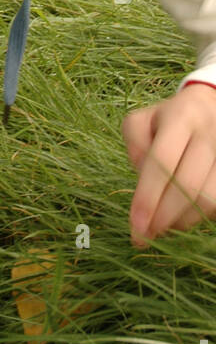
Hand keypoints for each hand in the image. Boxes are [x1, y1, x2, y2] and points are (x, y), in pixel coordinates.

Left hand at [122, 83, 215, 244]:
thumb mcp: (142, 121)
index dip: (149, 196)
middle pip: (187, 185)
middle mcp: (210, 133)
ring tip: (162, 223)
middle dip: (164, 216)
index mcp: (181, 116)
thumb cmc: (167, 120)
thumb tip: (143, 182)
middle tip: (146, 234)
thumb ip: (135, 146)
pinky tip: (181, 214)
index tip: (136, 226)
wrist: (208, 109)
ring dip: (182, 220)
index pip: (163, 161)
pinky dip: (198, 216)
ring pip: (208, 199)